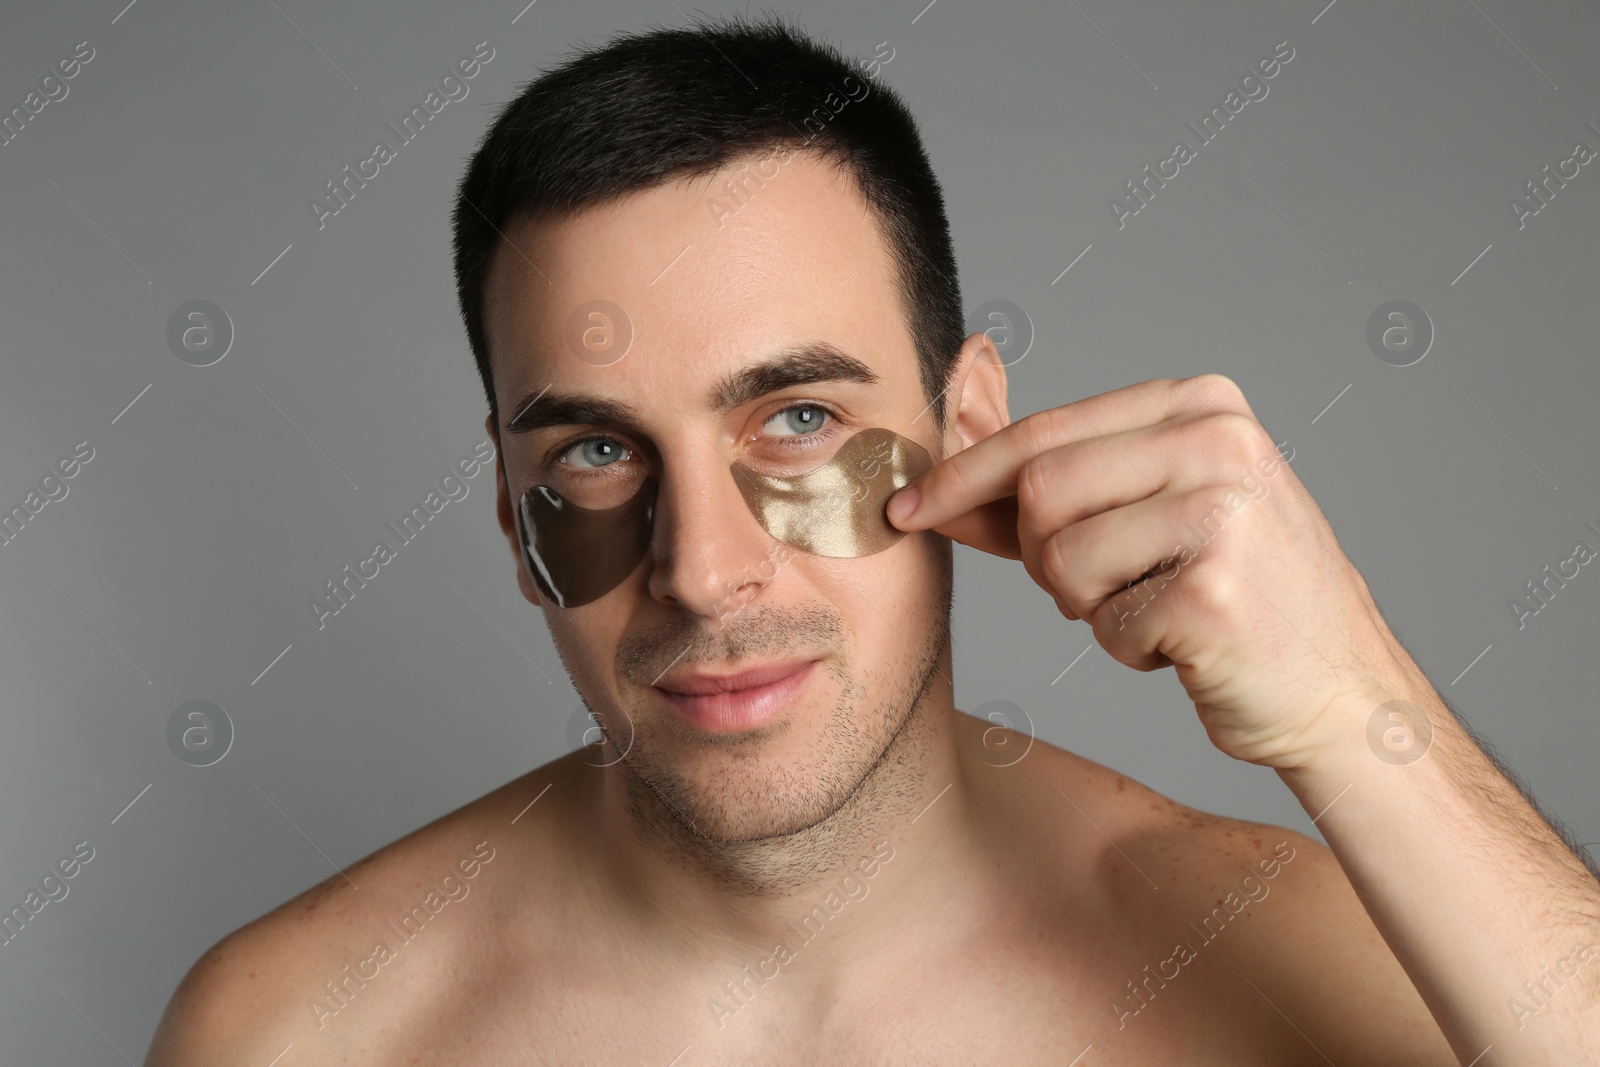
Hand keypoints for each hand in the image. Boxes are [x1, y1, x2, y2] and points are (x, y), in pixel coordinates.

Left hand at [886, 374, 1417, 768]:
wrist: (1341, 689)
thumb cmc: (1230, 599)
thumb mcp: (1146, 509)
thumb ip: (1049, 477)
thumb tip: (941, 448)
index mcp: (1199, 404)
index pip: (1042, 433)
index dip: (961, 477)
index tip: (907, 507)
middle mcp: (1219, 440)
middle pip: (1038, 492)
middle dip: (1041, 555)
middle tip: (1100, 585)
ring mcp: (1225, 510)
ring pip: (1058, 559)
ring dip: (1086, 606)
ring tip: (1153, 608)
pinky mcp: (1217, 588)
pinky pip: (1103, 623)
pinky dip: (1127, 648)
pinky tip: (1185, 643)